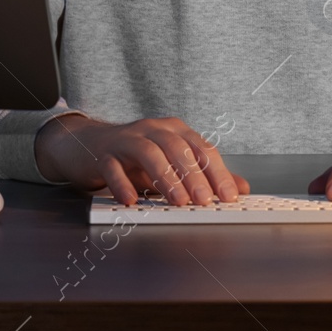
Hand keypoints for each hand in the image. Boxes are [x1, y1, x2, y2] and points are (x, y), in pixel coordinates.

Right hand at [35, 114, 249, 205]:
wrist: (90, 146)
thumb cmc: (136, 158)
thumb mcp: (172, 164)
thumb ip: (206, 175)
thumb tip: (241, 188)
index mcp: (174, 130)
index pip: (201, 148)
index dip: (217, 172)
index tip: (229, 196)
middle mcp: (152, 129)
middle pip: (177, 147)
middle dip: (194, 175)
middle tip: (204, 200)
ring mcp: (126, 139)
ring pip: (148, 152)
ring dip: (165, 177)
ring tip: (177, 201)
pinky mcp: (103, 154)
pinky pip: (112, 166)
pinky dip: (122, 183)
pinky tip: (131, 200)